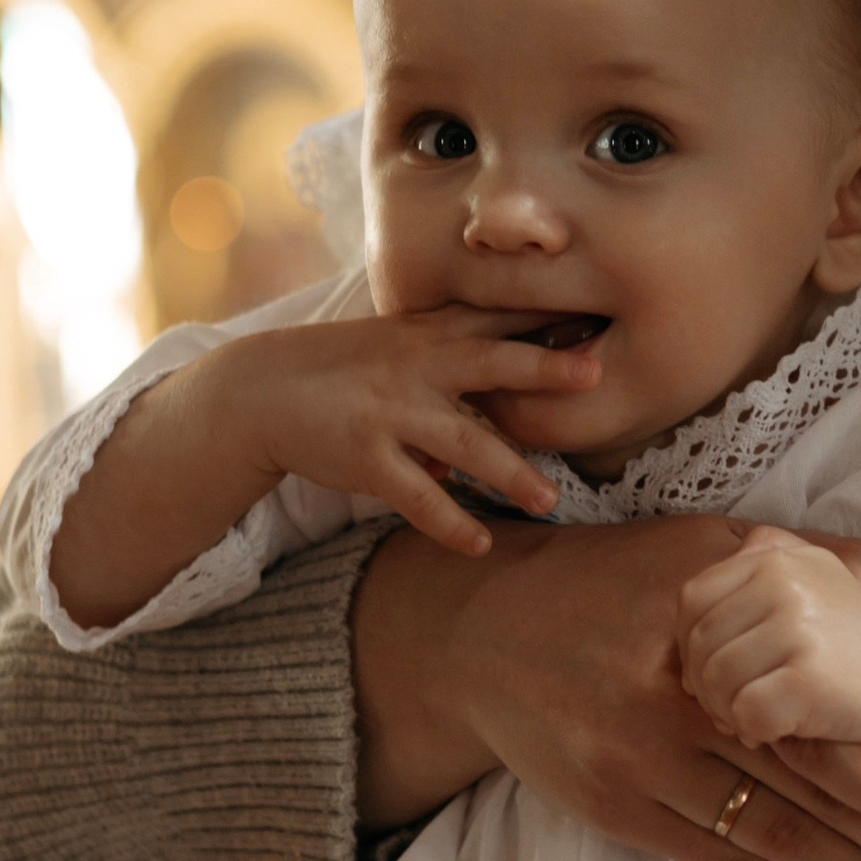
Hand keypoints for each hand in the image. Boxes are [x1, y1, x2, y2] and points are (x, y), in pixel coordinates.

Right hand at [48, 306, 602, 629]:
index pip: (499, 320)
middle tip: (596, 376)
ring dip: (511, 472)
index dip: (549, 316)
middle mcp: (417, 367)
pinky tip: (479, 545)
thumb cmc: (346, 369)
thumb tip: (518, 393)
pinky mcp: (366, 457)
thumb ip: (461, 361)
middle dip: (544, 369)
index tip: (601, 315)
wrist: (259, 391)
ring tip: (550, 500)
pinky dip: (450, 523)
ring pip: (465, 442)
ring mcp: (391, 412)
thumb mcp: (401, 346)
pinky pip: (417, 496)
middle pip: (491, 363)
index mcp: (432, 334)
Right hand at [354, 518, 860, 860]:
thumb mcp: (702, 547)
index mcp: (714, 634)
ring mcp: (646, 767)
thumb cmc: (604, 581)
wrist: (476, 630)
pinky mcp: (621, 811)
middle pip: (811, 791)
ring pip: (775, 841)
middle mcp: (682, 707)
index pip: (819, 721)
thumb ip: (810, 563)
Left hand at [676, 532, 860, 756]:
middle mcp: (782, 580)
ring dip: (729, 713)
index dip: (694, 647)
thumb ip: (745, 593)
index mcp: (774, 556)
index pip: (692, 600)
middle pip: (698, 642)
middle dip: (708, 686)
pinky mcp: (807, 676)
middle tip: (739, 709)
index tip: (721, 676)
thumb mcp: (806, 595)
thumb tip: (677, 653)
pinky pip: (743, 714)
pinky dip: (755, 733)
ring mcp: (796, 625)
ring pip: (714, 681)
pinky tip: (781, 733)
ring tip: (762, 720)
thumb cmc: (856, 653)